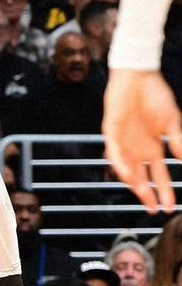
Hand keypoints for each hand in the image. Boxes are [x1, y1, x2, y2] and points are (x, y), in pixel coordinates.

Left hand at [103, 70, 181, 213]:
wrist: (138, 75)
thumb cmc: (155, 95)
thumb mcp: (172, 122)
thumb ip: (179, 142)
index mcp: (151, 147)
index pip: (157, 175)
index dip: (164, 191)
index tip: (171, 207)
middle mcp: (136, 147)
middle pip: (141, 176)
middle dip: (148, 194)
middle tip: (155, 210)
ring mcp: (123, 140)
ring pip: (126, 167)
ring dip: (134, 182)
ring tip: (144, 196)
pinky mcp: (111, 130)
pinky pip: (113, 150)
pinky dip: (120, 162)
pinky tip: (127, 173)